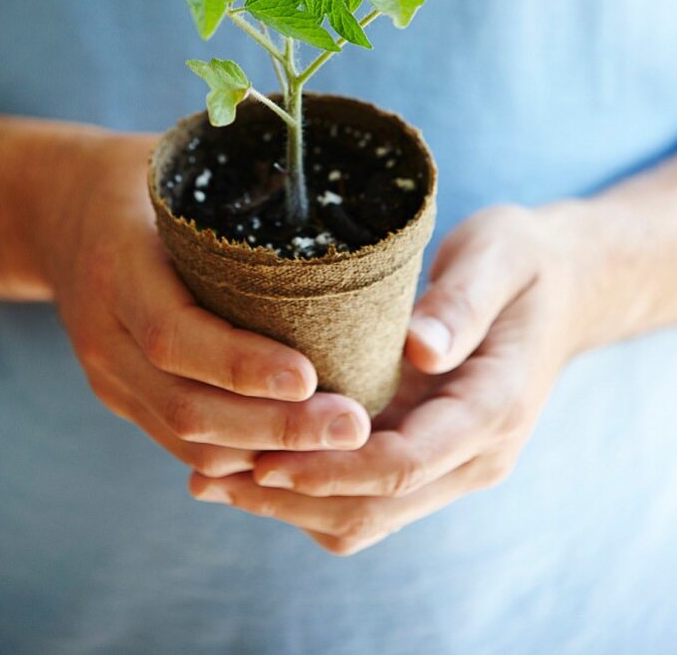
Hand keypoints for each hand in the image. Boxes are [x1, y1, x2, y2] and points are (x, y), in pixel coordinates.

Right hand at [48, 131, 370, 473]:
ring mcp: (109, 373)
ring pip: (186, 439)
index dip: (241, 364)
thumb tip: (340, 200)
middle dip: (275, 426)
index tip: (310, 376)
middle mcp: (105, 332)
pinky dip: (239, 455)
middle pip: (187, 406)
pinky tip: (296, 451)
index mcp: (117, 266)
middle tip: (352, 424)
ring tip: (341, 442)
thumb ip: (240, 188)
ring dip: (265, 451)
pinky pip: (180, 442)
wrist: (56, 209)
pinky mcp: (121, 394)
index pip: (174, 335)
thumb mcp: (177, 169)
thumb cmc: (136, 180)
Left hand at [189, 203, 584, 552]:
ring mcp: (452, 459)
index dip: (332, 466)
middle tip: (211, 478)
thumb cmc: (522, 262)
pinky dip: (310, 488)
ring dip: (291, 505)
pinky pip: (367, 491)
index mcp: (495, 408)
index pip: (405, 461)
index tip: (264, 458)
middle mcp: (475, 453)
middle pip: (377, 504)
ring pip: (367, 513)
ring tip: (211, 480)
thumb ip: (463, 303)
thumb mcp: (499, 257)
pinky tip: (251, 465)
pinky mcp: (426, 448)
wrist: (560, 287)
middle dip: (293, 497)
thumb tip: (421, 352)